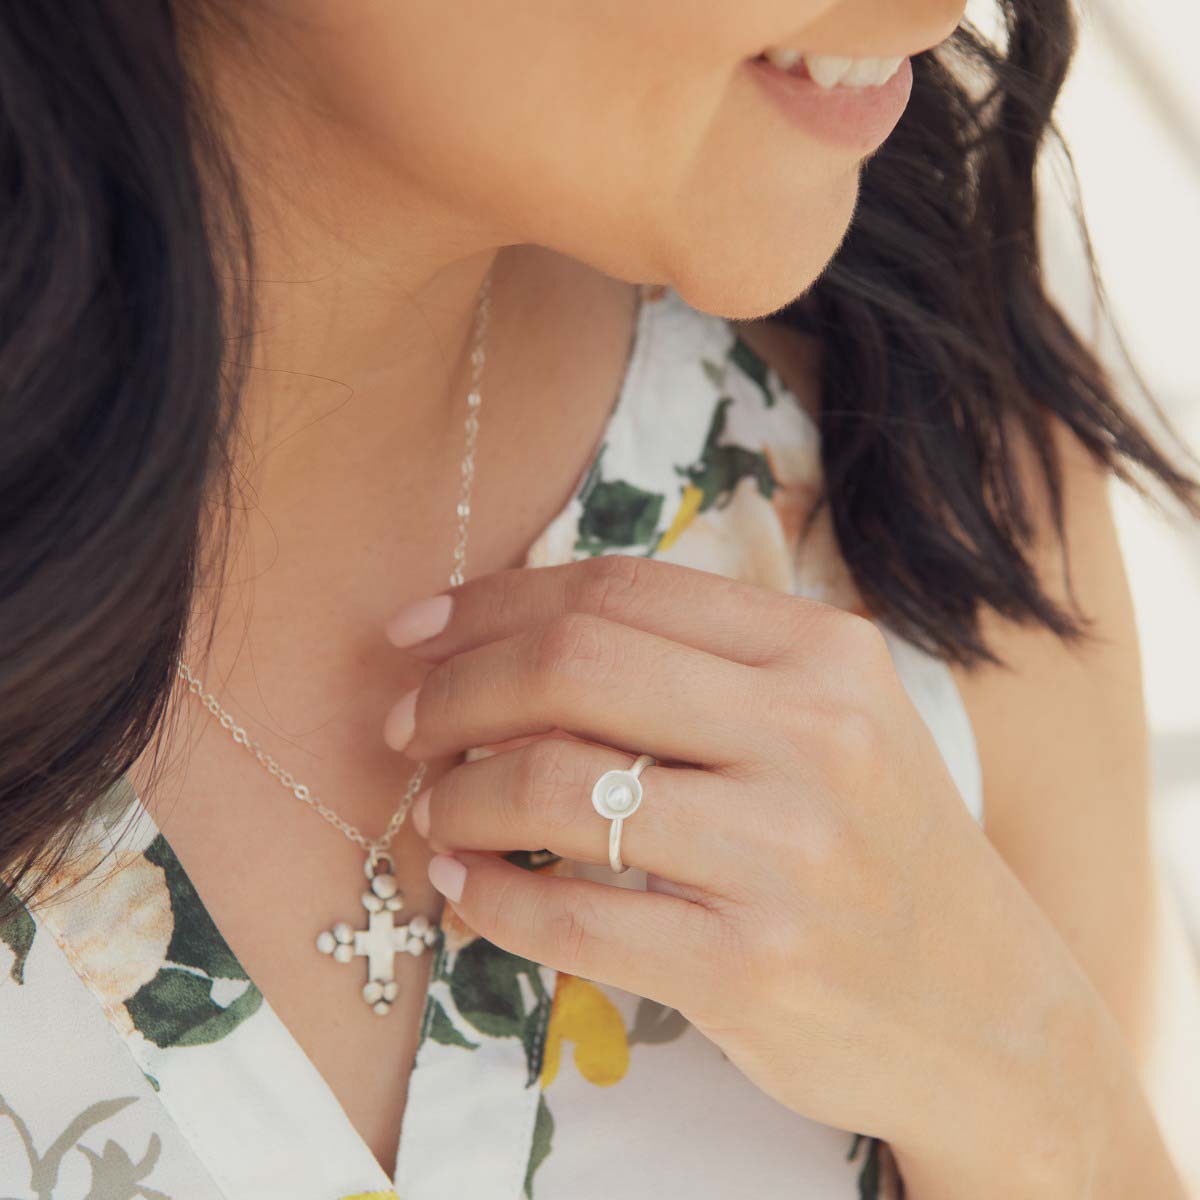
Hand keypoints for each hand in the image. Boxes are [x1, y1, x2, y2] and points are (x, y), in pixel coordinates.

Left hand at [382, 555, 1096, 1172]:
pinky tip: (464, 888)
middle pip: (574, 666)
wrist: (991, 1010)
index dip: (492, 602)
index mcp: (823, 653)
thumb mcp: (832, 719)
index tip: (416, 629)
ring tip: (436, 810)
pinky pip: (574, 918)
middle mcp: (815, 737)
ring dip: (460, 795)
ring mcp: (788, 856)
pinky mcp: (754, 968)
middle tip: (402, 724)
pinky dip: (490, 899)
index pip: (617, 591)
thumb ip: (702, 665)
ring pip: (557, 788)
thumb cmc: (881, 846)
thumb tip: (517, 638)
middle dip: (455, 689)